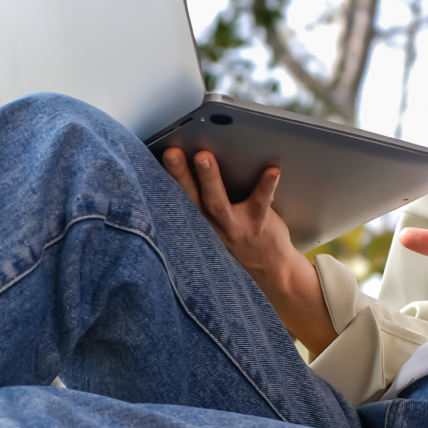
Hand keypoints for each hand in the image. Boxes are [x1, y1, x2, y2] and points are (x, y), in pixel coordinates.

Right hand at [161, 148, 335, 354]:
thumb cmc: (238, 245)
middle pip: (191, 199)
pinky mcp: (258, 224)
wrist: (270, 273)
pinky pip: (261, 203)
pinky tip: (272, 171)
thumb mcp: (210, 232)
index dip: (164, 182)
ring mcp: (234, 226)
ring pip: (218, 203)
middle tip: (172, 154)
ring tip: (204, 157)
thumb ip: (199, 207)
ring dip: (209, 179)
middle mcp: (211, 226)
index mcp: (197, 224)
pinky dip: (266, 186)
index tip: (154, 161)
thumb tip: (189, 167)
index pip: (177, 201)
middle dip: (179, 175)